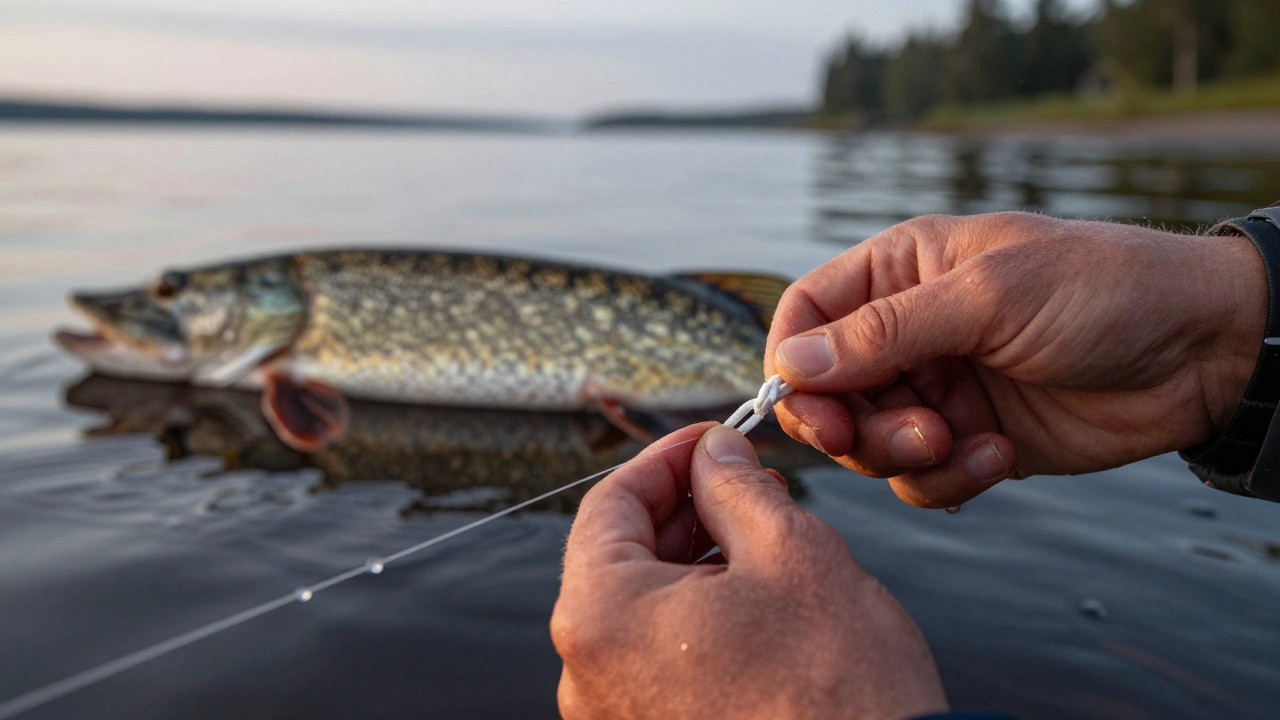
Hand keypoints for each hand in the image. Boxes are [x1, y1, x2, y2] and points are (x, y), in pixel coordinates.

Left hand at [551, 423, 946, 719]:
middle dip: (684, 511)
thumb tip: (716, 456)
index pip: (608, 505)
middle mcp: (588, 678)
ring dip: (694, 563)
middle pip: (619, 559)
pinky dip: (696, 619)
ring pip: (642, 611)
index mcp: (602, 619)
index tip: (708, 440)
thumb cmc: (840, 696)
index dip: (665, 459)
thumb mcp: (793, 555)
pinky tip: (753, 602)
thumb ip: (739, 489)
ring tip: (761, 540)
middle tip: (745, 482)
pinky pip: (658, 662)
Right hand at [766, 212, 1266, 507]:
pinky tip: (997, 458)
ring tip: (957, 442)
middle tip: (906, 435)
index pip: (808, 315)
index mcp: (902, 271)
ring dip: (902, 454)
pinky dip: (948, 479)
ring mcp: (939, 388)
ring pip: (869, 442)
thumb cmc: (1103, 290)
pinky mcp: (971, 440)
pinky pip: (922, 477)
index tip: (810, 408)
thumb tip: (791, 362)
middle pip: (829, 391)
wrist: (1203, 350)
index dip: (794, 363)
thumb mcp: (989, 296)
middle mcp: (910, 330)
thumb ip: (886, 332)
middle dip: (853, 424)